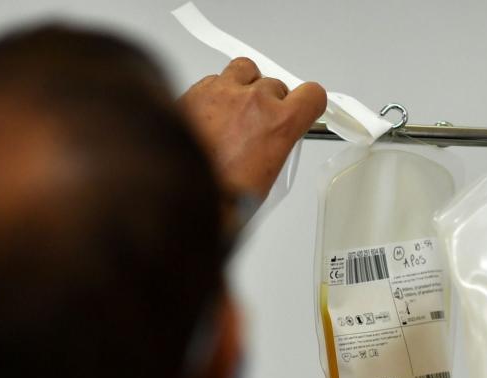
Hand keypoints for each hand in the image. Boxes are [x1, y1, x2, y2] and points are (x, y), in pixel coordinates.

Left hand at [179, 58, 326, 199]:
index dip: (308, 104)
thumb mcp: (266, 182)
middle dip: (270, 104)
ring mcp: (221, 92)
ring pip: (244, 71)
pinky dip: (214, 94)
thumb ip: (276, 148)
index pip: (312, 95)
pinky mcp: (194, 92)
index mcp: (278, 123)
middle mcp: (252, 100)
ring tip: (235, 114)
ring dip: (244, 87)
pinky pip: (213, 80)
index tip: (304, 109)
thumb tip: (272, 144)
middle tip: (258, 129)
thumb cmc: (217, 196)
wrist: (174, 197)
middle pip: (275, 85)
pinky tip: (209, 118)